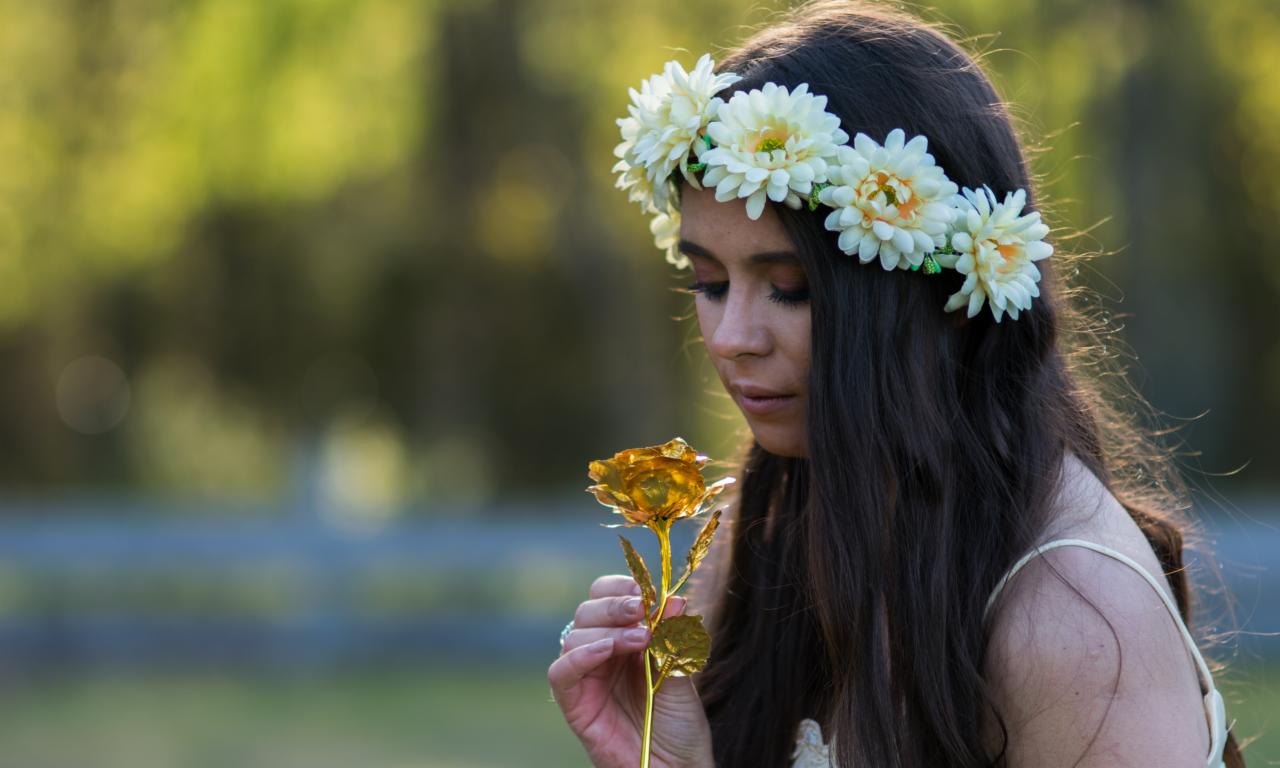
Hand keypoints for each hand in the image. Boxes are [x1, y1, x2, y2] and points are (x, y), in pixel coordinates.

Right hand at [548, 574, 714, 767]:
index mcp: (625, 638)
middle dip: (614, 604)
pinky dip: (580, 656)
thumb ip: (672, 639)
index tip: (644, 591)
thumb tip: (676, 599)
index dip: (620, 587)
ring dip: (607, 630)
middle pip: (587, 611)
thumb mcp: (681, 673)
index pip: (606, 596)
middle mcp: (601, 653)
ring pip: (573, 635)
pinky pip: (561, 672)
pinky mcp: (574, 704)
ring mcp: (586, 678)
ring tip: (640, 639)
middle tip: (641, 610)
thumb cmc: (680, 725)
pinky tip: (606, 651)